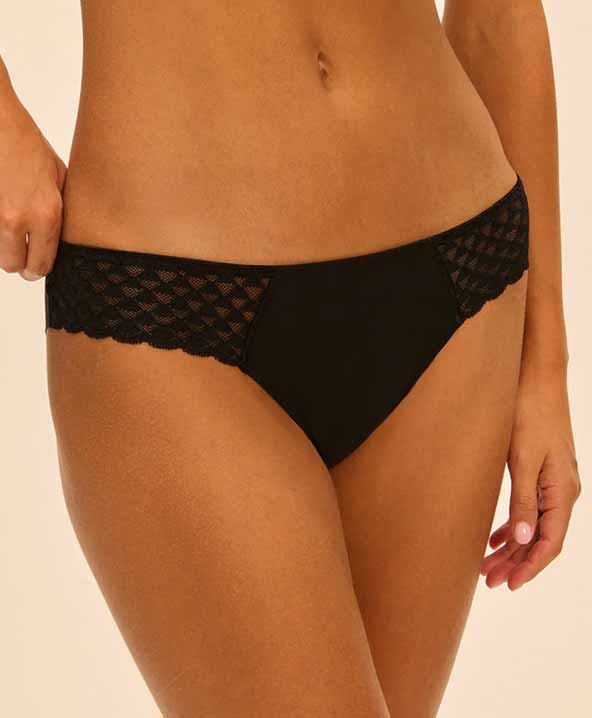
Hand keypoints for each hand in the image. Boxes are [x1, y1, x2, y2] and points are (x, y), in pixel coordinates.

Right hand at [0, 91, 66, 280]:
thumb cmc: (28, 144)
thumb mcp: (59, 178)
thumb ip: (60, 210)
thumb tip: (60, 236)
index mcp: (47, 214)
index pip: (43, 264)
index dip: (39, 269)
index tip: (38, 266)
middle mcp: (19, 218)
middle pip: (14, 266)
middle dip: (19, 263)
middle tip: (23, 253)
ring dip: (4, 248)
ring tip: (13, 232)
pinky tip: (4, 217)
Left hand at [481, 368, 580, 589]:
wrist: (537, 380)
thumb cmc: (530, 415)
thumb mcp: (523, 460)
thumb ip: (523, 501)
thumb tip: (521, 539)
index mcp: (562, 492)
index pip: (549, 542)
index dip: (530, 567)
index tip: (509, 585)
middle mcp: (562, 492)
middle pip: (540, 538)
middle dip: (515, 563)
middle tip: (489, 580)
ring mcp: (552, 482)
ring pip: (532, 526)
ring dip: (511, 547)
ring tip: (486, 565)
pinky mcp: (541, 472)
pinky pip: (529, 509)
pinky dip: (512, 526)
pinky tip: (495, 537)